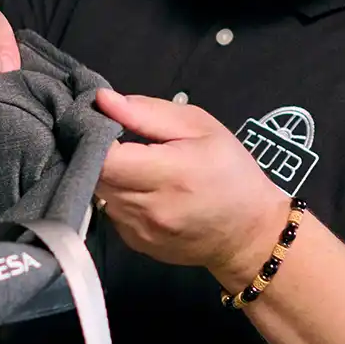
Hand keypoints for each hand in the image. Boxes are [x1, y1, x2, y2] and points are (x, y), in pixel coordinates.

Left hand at [94, 90, 292, 287]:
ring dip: (107, 176)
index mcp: (169, 174)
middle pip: (94, 175)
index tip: (103, 124)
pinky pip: (110, 212)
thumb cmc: (231, 173)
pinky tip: (140, 190)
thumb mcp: (201, 128)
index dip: (94, 136)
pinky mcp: (135, 244)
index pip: (104, 157)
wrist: (250, 235)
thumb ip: (148, 113)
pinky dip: (117, 197)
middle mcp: (149, 208)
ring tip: (132, 165)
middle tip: (116, 140)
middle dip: (97, 154)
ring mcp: (139, 231)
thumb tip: (103, 99)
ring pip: (98, 194)